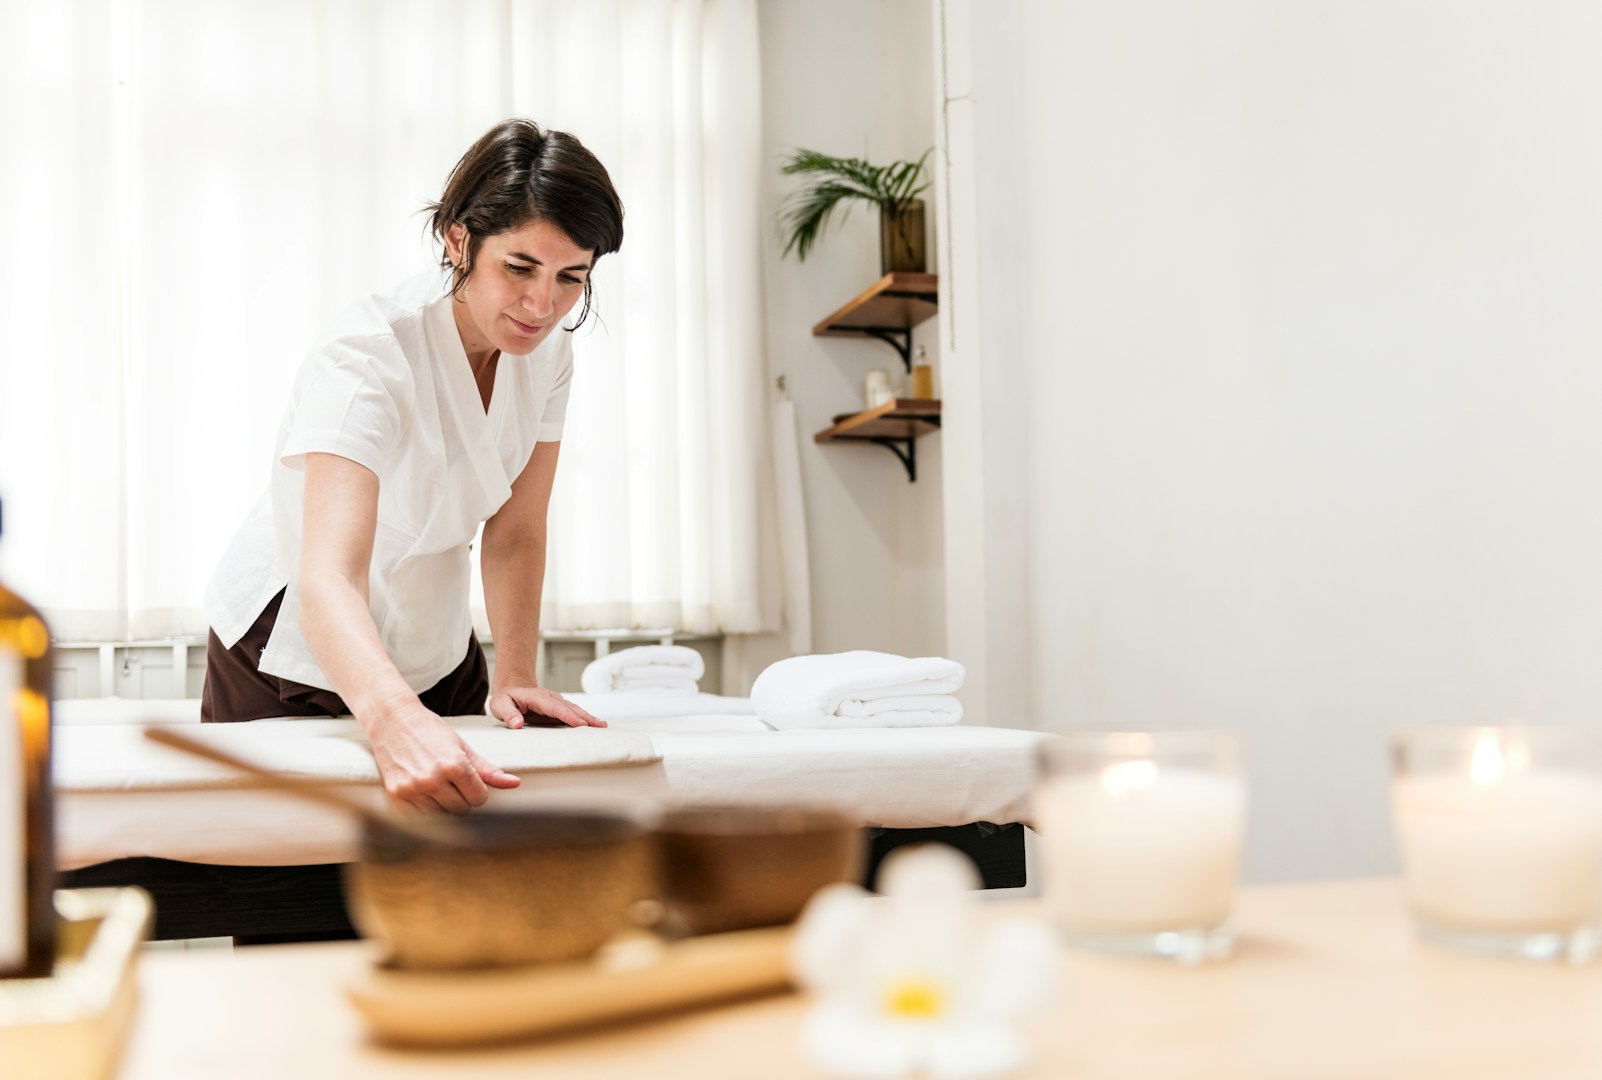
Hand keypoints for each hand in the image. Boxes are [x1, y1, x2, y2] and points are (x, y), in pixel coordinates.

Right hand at [366, 703, 520, 813]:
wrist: (393, 721)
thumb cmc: (430, 731)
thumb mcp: (462, 747)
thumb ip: (487, 768)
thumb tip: (514, 783)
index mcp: (454, 765)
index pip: (480, 798)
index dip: (478, 790)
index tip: (470, 781)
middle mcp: (433, 779)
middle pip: (462, 809)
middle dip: (462, 798)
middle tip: (453, 782)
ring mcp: (413, 789)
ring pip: (441, 815)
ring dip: (442, 804)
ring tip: (437, 783)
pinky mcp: (396, 795)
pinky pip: (419, 817)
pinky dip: (425, 808)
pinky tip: (423, 790)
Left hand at [489, 686, 606, 728]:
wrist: (512, 688)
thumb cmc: (506, 699)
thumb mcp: (500, 705)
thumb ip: (508, 714)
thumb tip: (517, 724)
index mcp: (537, 697)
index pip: (554, 708)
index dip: (567, 716)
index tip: (580, 724)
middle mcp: (550, 698)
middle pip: (570, 707)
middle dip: (585, 717)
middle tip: (599, 726)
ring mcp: (556, 702)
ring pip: (574, 709)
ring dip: (588, 717)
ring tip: (602, 726)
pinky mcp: (558, 708)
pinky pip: (573, 713)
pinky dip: (584, 718)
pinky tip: (594, 725)